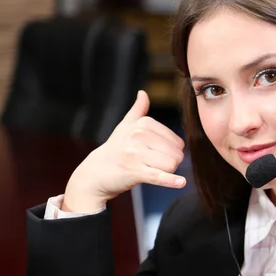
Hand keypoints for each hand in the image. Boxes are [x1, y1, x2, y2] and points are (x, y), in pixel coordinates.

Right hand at [62, 90, 185, 212]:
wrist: (94, 173)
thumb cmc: (115, 149)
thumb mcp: (125, 127)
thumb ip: (138, 110)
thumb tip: (143, 93)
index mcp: (143, 123)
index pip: (177, 142)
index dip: (170, 152)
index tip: (155, 154)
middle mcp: (139, 135)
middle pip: (176, 154)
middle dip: (170, 163)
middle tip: (152, 165)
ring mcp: (136, 154)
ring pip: (171, 165)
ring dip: (166, 173)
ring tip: (149, 171)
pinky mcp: (134, 172)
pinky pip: (158, 176)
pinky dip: (171, 181)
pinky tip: (181, 182)